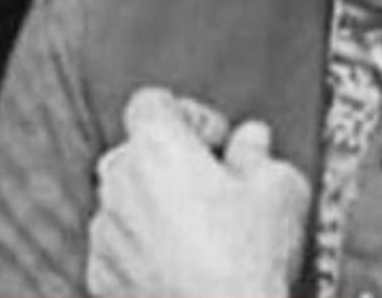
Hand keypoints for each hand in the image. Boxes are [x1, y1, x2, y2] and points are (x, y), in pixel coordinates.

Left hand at [86, 87, 311, 297]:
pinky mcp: (101, 279)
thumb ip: (260, 153)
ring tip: (208, 235)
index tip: (219, 142)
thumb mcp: (279, 188)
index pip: (153, 102)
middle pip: (136, 152)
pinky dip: (146, 251)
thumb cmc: (250, 259)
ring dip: (158, 208)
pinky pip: (122, 248)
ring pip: (127, 203)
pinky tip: (187, 268)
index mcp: (156, 146)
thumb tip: (251, 141)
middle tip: (218, 186)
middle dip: (173, 163)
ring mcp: (105, 235)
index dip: (190, 115)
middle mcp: (118, 184)